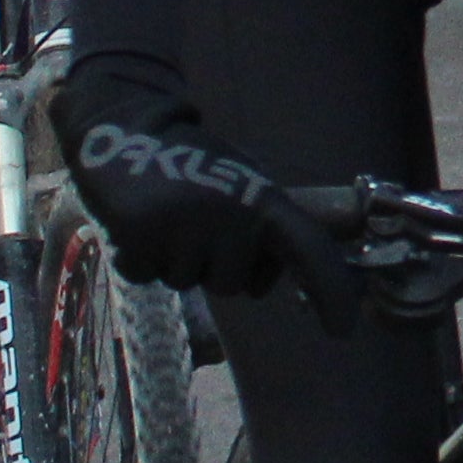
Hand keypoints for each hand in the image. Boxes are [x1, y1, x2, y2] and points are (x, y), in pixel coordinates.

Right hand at [54, 55, 364, 322]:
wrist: (121, 133)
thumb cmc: (189, 167)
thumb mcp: (239, 187)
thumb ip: (264, 230)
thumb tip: (283, 280)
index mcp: (262, 197)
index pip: (309, 246)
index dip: (332, 288)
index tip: (342, 329)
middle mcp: (231, 211)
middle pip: (233, 284)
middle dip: (214, 265)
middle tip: (195, 224)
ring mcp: (185, 223)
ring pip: (187, 283)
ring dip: (174, 261)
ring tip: (165, 218)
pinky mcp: (140, 233)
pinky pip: (145, 276)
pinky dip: (138, 260)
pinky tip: (137, 225)